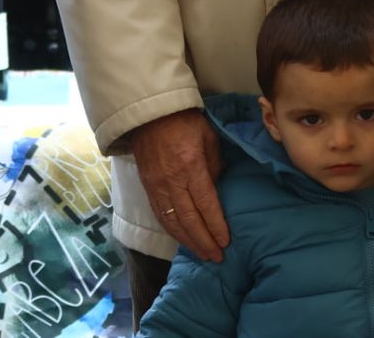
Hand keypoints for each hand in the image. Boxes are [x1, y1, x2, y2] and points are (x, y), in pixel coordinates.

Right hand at [128, 109, 228, 261]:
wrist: (150, 117)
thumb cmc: (186, 124)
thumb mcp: (209, 138)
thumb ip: (215, 165)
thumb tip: (218, 188)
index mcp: (191, 167)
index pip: (206, 203)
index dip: (215, 225)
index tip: (225, 241)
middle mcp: (172, 182)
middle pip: (189, 219)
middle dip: (203, 241)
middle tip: (217, 257)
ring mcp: (157, 188)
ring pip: (172, 222)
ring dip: (188, 241)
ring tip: (203, 254)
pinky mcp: (148, 189)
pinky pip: (161, 216)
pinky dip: (173, 231)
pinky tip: (183, 239)